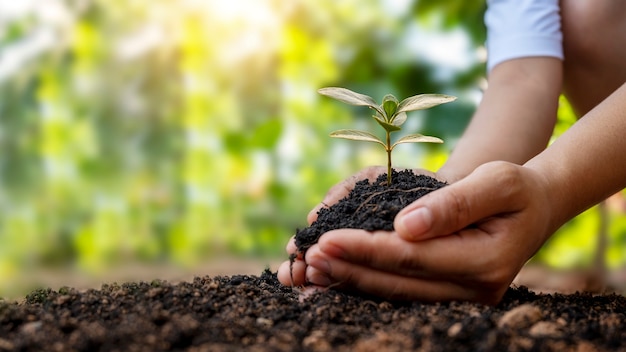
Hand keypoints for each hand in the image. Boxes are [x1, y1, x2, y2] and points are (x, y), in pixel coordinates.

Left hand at [278, 161, 556, 304]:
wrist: (534, 208)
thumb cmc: (515, 188)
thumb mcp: (496, 182)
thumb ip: (454, 203)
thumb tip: (406, 225)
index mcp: (486, 262)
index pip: (413, 258)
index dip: (367, 249)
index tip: (328, 238)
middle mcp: (473, 290)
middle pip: (398, 283)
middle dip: (349, 269)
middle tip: (308, 257)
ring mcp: (460, 298)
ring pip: (395, 294)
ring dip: (351, 281)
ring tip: (312, 269)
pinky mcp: (447, 294)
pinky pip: (399, 291)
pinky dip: (365, 283)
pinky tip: (335, 274)